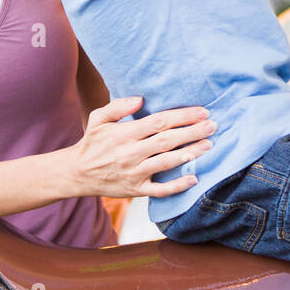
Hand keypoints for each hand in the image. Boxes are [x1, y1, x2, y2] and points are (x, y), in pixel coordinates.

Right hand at [68, 96, 215, 198]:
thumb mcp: (98, 119)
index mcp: (124, 134)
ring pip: (166, 163)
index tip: (201, 111)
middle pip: (167, 141)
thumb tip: (141, 99)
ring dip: (190, 154)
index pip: (158, 122)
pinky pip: (160, 190)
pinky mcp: (136, 190)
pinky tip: (194, 178)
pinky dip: (177, 186)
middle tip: (212, 125)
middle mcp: (131, 153)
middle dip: (192, 132)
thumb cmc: (92, 142)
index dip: (182, 116)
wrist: (78, 174)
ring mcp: (134, 173)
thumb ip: (118, 107)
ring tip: (209, 145)